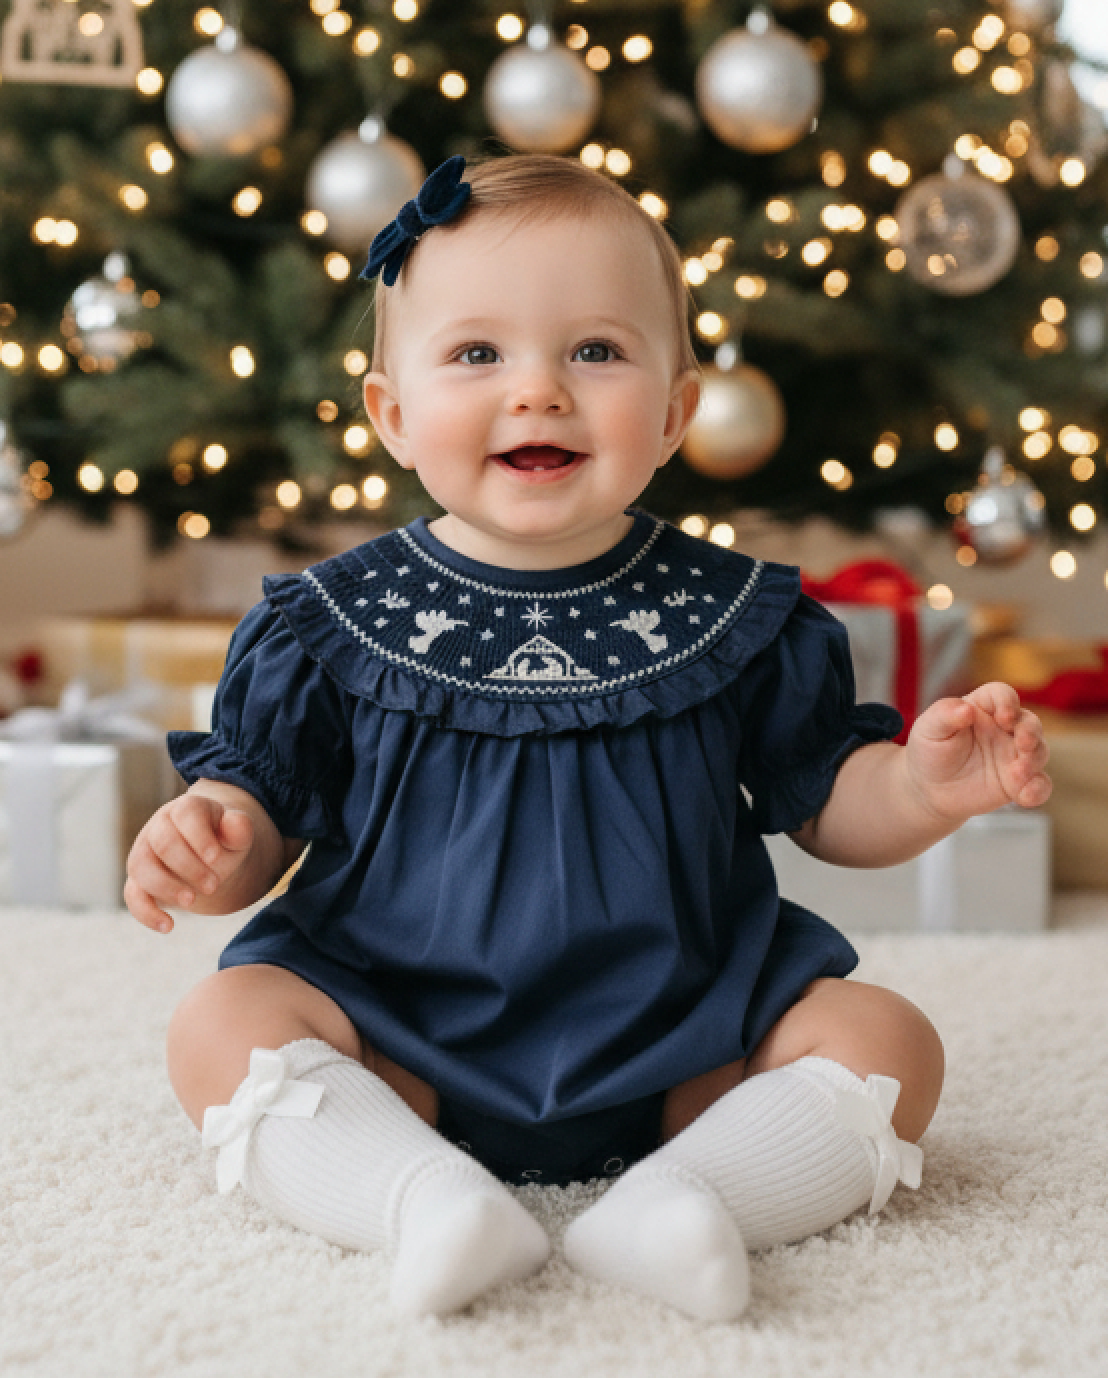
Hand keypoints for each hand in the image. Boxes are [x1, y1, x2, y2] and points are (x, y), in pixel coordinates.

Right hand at [125, 793, 254, 933]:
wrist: (209, 855)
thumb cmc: (223, 842)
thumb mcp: (237, 836)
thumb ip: (239, 829)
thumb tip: (236, 822)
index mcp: (187, 809)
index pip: (186, 814)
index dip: (200, 837)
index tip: (217, 859)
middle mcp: (160, 826)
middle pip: (164, 842)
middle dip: (189, 867)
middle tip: (214, 885)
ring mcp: (145, 852)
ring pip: (141, 867)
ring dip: (166, 887)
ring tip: (192, 901)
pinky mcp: (139, 879)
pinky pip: (132, 895)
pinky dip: (146, 912)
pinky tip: (168, 926)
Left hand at [905, 682, 1051, 825]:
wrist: (930, 789)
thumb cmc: (931, 751)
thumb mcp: (928, 729)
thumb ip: (944, 715)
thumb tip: (965, 709)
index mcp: (983, 708)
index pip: (1002, 695)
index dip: (1007, 702)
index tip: (1003, 716)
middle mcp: (1005, 729)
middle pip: (1029, 722)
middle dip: (1030, 731)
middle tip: (1024, 743)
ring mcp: (1014, 755)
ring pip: (1039, 752)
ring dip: (1034, 761)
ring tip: (1018, 773)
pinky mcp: (1019, 782)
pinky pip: (1038, 784)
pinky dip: (1037, 790)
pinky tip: (1027, 796)